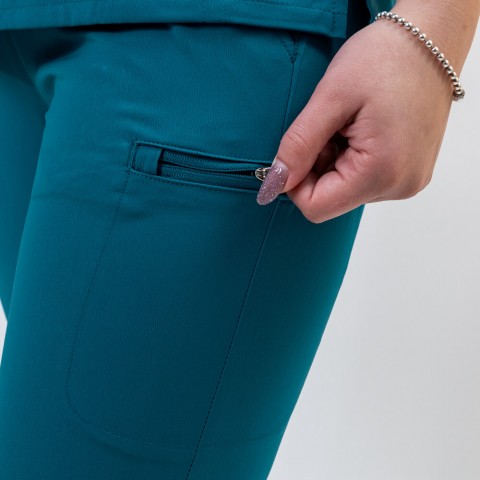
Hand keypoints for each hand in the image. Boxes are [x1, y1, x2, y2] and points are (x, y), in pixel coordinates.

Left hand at [256, 16, 456, 221]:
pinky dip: (351, 158)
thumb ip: (300, 144)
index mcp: (382, 172)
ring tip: (351, 124)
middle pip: (331, 198)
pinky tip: (362, 129)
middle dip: (317, 166)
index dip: (295, 182)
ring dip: (334, 160)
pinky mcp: (408, 172)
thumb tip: (276, 182)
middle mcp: (400, 186)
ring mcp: (407, 181)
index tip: (299, 147)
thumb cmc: (385, 57)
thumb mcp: (331, 96)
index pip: (316, 207)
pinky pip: (363, 179)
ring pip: (345, 189)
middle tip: (331, 126)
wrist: (431, 39)